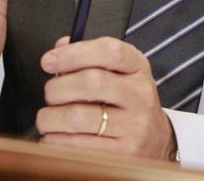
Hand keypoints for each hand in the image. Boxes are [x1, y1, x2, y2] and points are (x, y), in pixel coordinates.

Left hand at [35, 36, 176, 160]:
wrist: (155, 140)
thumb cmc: (128, 101)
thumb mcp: (119, 72)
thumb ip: (89, 56)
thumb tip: (59, 49)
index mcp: (138, 67)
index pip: (109, 51)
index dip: (74, 53)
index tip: (48, 60)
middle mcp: (140, 95)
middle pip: (90, 82)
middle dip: (57, 87)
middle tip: (50, 93)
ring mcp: (133, 126)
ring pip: (77, 117)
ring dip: (50, 117)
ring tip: (48, 117)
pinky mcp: (121, 154)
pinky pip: (74, 146)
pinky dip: (54, 140)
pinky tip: (56, 135)